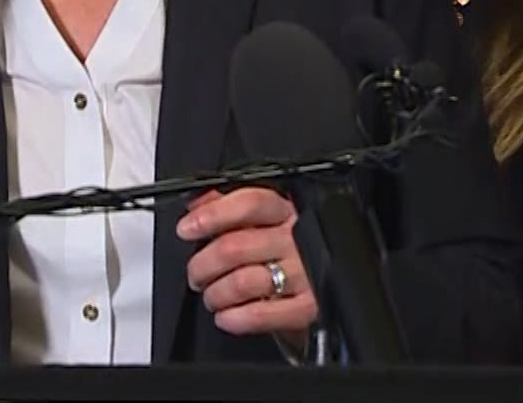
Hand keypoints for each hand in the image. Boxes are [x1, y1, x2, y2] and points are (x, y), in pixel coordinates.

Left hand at [179, 188, 315, 345]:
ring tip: (212, 297)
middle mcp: (297, 240)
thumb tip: (197, 204)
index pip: (249, 204)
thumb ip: (232, 206)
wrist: (335, 283)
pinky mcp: (308, 308)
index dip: (212, 215)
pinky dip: (234, 318)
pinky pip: (260, 315)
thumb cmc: (290, 249)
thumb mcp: (268, 219)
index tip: (187, 228)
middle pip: (234, 248)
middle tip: (196, 274)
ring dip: (215, 294)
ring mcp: (305, 274)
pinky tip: (226, 316)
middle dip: (202, 265)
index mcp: (287, 211)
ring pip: (241, 282)